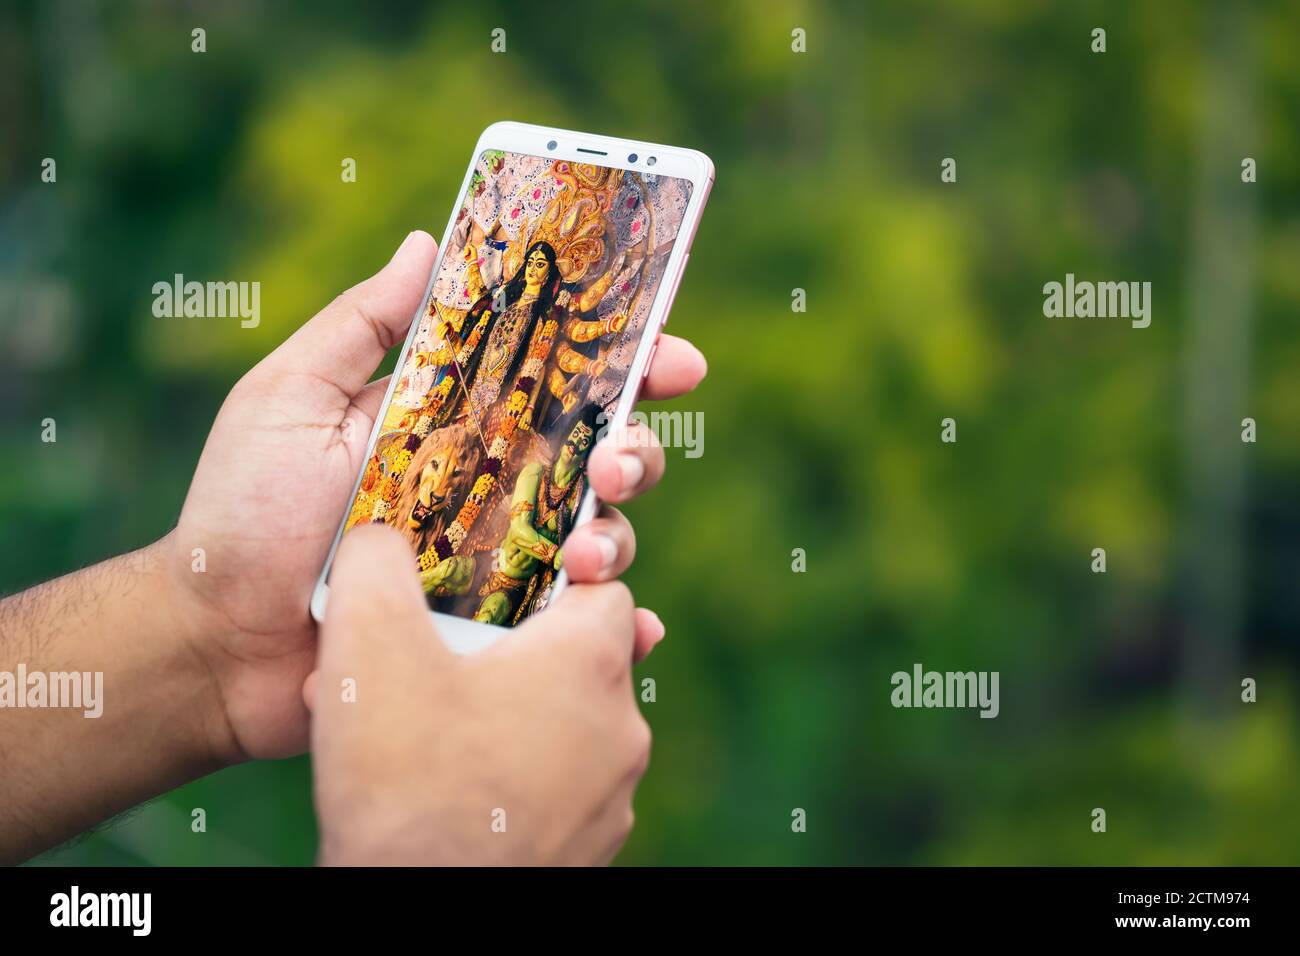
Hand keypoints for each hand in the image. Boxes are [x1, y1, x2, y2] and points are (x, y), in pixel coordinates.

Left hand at [166, 231, 705, 764]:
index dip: (620, 361)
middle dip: (636, 451)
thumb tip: (426, 240)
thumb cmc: (242, 512)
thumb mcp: (290, 397)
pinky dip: (617, 627)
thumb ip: (360, 325)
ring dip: (618, 537)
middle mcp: (490, 485)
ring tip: (586, 555)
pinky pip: (571, 626)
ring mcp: (497, 560)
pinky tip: (633, 632)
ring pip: (598, 536)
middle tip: (615, 464)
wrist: (217, 641)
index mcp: (455, 420)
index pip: (553, 378)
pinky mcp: (494, 629)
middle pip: (597, 455)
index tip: (671, 353)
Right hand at [311, 526, 648, 865]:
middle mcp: (621, 726)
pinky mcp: (591, 848)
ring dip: (510, 715)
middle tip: (445, 662)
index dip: (548, 575)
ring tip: (431, 729)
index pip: (601, 583)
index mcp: (590, 660)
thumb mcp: (367, 645)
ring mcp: (612, 796)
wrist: (419, 913)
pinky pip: (558, 787)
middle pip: (579, 656)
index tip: (494, 592)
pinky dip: (515, 775)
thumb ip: (375, 562)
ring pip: (565, 726)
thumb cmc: (402, 780)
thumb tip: (379, 535)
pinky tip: (449, 785)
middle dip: (513, 651)